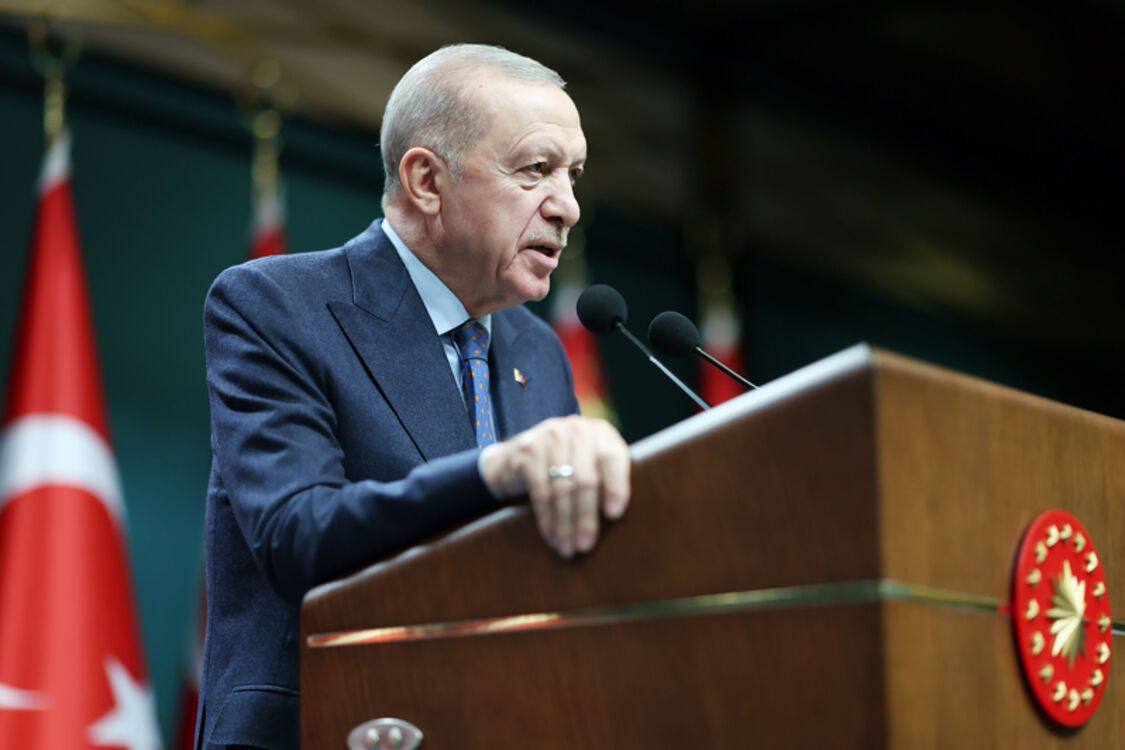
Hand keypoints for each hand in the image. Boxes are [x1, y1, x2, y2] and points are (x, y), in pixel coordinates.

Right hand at [480, 416, 629, 557]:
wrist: (520, 456)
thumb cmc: (568, 468)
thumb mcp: (591, 464)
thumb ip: (607, 480)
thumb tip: (625, 523)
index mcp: (602, 433)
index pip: (613, 459)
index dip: (616, 487)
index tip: (614, 514)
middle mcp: (577, 430)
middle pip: (586, 479)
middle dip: (585, 517)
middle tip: (585, 545)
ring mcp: (550, 436)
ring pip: (562, 489)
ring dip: (564, 524)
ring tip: (568, 548)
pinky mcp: (528, 451)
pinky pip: (540, 490)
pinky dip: (546, 518)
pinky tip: (551, 536)